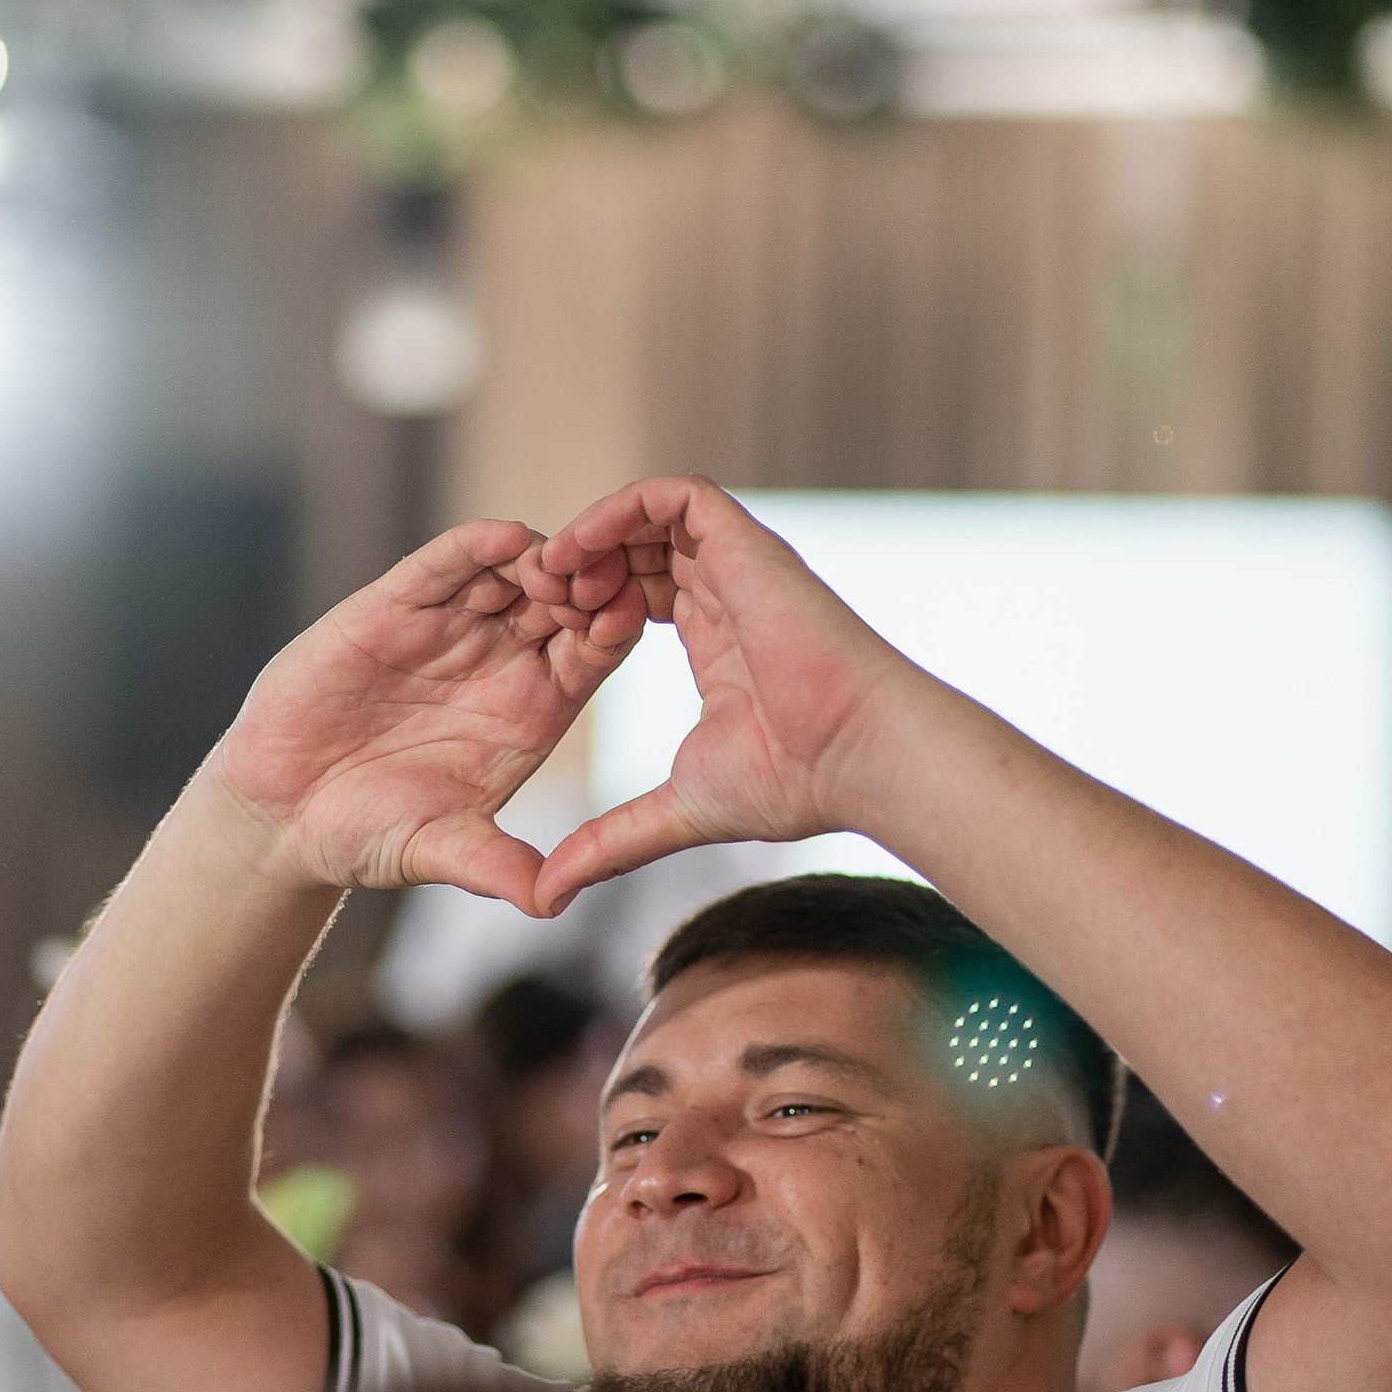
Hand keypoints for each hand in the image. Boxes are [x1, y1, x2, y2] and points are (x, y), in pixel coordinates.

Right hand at [215, 516, 644, 912]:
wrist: (282, 816)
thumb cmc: (368, 836)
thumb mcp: (440, 850)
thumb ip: (494, 867)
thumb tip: (551, 905)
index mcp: (532, 709)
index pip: (595, 650)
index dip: (614, 626)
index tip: (628, 616)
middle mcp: (498, 659)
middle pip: (566, 598)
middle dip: (589, 579)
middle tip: (604, 572)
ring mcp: (447, 628)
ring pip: (510, 570)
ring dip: (540, 557)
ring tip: (558, 564)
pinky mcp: (391, 609)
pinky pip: (443, 566)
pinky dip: (475, 547)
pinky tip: (503, 538)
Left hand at [528, 480, 896, 909]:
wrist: (858, 754)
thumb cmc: (795, 783)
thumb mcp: (679, 809)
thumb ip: (612, 840)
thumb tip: (548, 895)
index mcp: (717, 642)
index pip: (638, 598)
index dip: (585, 611)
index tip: (545, 644)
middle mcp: (727, 595)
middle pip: (636, 552)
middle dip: (578, 572)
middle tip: (533, 604)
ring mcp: (738, 565)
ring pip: (649, 517)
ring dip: (589, 538)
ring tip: (546, 576)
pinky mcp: (743, 543)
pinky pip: (672, 496)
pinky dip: (618, 509)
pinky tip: (576, 550)